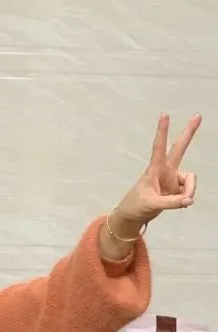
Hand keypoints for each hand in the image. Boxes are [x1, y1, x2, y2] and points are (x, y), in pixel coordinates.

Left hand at [112, 113, 200, 234]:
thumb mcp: (152, 204)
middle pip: (180, 148)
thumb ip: (172, 202)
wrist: (133, 216)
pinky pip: (189, 191)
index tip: (164, 114)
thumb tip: (189, 199)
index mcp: (155, 169)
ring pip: (190, 180)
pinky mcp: (177, 188)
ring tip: (182, 202)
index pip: (159, 147)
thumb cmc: (136, 206)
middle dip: (189, 132)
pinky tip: (179, 204)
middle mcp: (166, 170)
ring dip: (189, 191)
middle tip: (198, 115)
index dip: (162, 131)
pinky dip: (186, 199)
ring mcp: (172, 179)